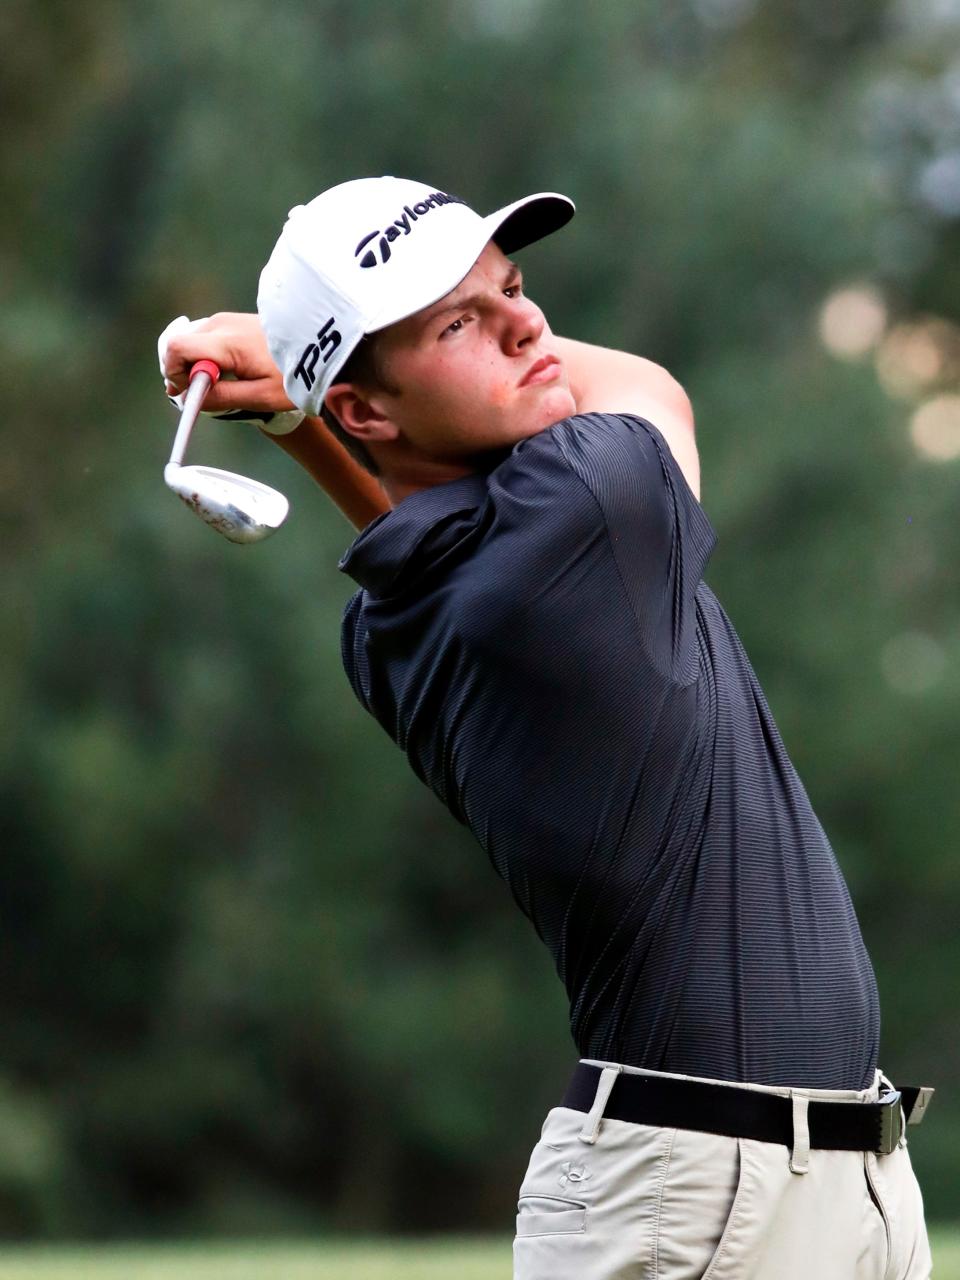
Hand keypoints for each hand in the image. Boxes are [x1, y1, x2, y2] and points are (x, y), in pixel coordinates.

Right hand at [158, 312, 303, 434]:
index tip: (189, 394)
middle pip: (180, 345)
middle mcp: (221, 324)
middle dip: (183, 372)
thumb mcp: (261, 396)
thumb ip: (222, 397)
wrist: (321, 348)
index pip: (177, 348)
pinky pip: (204, 339)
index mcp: (227, 341)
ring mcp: (225, 319)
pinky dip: (205, 357)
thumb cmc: (294, 375)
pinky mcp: (231, 321)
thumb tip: (187, 398)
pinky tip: (225, 373)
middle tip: (204, 395)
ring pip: (190, 342)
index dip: (174, 374)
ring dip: (195, 366)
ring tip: (220, 386)